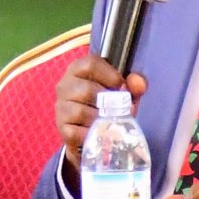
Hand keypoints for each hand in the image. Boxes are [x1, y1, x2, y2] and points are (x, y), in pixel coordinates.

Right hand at [55, 55, 145, 185]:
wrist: (92, 128)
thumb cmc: (108, 102)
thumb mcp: (124, 90)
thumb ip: (135, 83)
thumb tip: (138, 83)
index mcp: (79, 69)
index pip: (90, 64)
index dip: (110, 75)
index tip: (121, 86)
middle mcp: (65, 85)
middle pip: (87, 89)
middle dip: (109, 102)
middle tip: (121, 109)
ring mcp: (61, 107)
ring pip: (81, 112)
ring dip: (101, 119)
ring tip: (111, 121)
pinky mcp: (62, 127)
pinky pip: (76, 132)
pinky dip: (92, 134)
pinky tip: (100, 132)